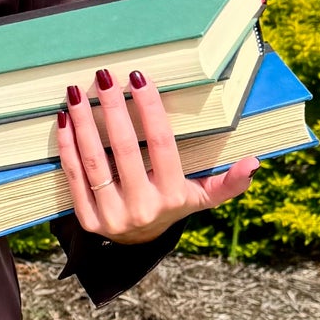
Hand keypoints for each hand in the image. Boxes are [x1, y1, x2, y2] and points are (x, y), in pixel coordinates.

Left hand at [56, 67, 259, 244]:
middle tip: (105, 76)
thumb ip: (229, 183)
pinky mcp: (87, 219)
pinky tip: (65, 119)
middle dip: (113, 109)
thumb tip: (254, 163)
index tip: (140, 78)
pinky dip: (67, 147)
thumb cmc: (173, 206)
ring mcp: (111, 215)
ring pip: (94, 161)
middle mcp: (141, 207)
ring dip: (84, 123)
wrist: (138, 244)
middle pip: (125, 149)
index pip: (162, 145)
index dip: (150, 110)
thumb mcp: (203, 198)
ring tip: (78, 92)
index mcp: (171, 196)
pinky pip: (74, 177)